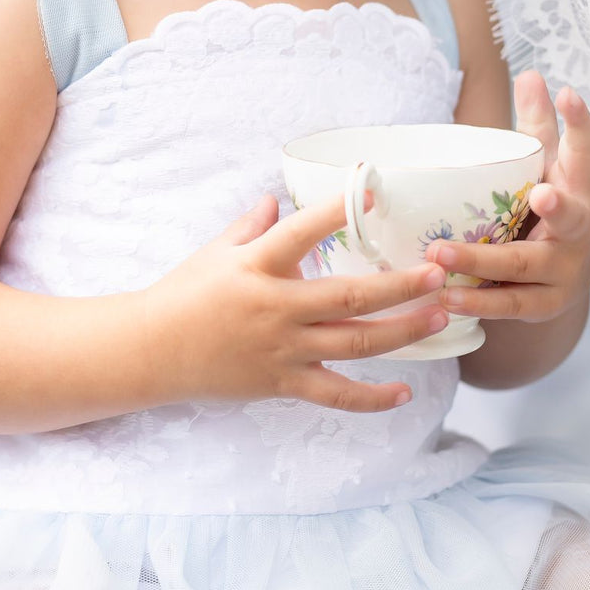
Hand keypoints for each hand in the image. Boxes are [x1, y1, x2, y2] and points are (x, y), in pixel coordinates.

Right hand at [141, 191, 450, 413]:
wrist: (150, 351)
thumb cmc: (182, 293)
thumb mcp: (216, 251)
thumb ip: (252, 225)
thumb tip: (275, 198)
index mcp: (258, 265)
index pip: (305, 231)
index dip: (339, 211)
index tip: (374, 191)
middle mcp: (276, 307)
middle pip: (350, 296)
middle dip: (400, 285)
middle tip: (439, 272)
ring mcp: (282, 349)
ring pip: (354, 343)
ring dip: (402, 331)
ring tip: (439, 316)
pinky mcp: (282, 383)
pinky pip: (335, 393)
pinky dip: (372, 398)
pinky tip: (405, 392)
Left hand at [423, 71, 589, 322]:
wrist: (560, 283)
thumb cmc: (543, 211)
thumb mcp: (542, 170)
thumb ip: (536, 126)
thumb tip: (531, 73)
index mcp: (577, 189)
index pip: (584, 154)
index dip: (580, 125)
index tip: (568, 93)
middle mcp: (578, 230)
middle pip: (569, 217)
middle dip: (557, 206)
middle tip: (541, 193)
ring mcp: (564, 271)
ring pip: (525, 267)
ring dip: (481, 261)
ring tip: (441, 254)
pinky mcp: (545, 305)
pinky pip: (509, 305)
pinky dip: (477, 301)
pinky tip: (446, 297)